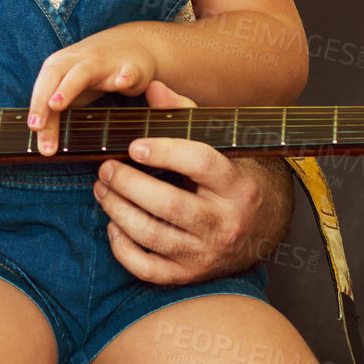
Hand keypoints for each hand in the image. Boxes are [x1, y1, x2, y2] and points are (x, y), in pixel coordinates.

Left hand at [27, 26, 157, 155]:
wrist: (134, 44)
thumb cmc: (94, 73)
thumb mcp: (71, 93)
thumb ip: (56, 118)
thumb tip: (43, 148)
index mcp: (60, 66)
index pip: (43, 87)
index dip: (36, 106)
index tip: (33, 129)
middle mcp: (77, 61)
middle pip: (54, 75)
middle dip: (42, 98)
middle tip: (36, 125)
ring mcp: (104, 62)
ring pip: (83, 71)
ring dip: (68, 86)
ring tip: (56, 104)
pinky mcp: (131, 67)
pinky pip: (128, 71)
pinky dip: (125, 75)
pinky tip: (122, 82)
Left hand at [91, 79, 287, 284]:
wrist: (262, 229)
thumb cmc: (233, 178)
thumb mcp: (220, 145)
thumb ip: (185, 114)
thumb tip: (151, 87)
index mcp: (238, 185)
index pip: (202, 163)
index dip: (165, 152)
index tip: (135, 145)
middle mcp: (225, 223)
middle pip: (169, 203)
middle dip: (128, 184)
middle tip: (106, 167)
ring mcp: (206, 254)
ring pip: (152, 234)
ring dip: (117, 210)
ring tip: (101, 188)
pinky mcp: (189, 276)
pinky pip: (147, 269)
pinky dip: (122, 248)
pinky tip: (113, 225)